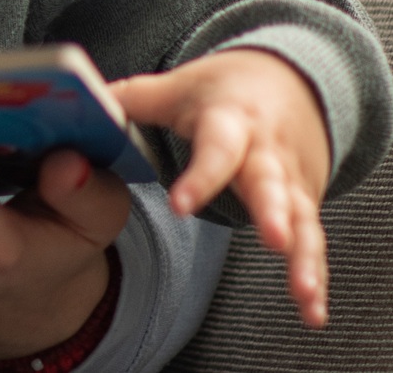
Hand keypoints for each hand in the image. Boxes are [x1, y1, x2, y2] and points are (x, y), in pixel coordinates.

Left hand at [110, 48, 334, 326]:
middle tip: (275, 242)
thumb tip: (77, 104)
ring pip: (302, 220)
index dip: (201, 175)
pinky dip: (316, 278)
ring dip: (305, 258)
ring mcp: (291, 180)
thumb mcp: (177, 88)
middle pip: (270, 183)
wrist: (289, 79)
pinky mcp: (305, 203)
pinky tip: (313, 313)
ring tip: (304, 294)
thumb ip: (128, 100)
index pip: (216, 148)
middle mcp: (267, 152)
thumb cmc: (220, 91)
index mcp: (229, 121)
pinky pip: (312, 242)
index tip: (181, 205)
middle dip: (274, 213)